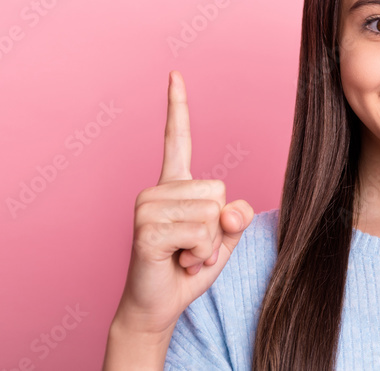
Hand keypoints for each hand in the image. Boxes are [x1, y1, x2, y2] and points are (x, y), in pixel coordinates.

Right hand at [112, 71, 254, 337]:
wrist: (158, 305)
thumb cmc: (189, 267)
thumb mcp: (223, 238)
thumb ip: (234, 217)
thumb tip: (232, 210)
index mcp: (176, 184)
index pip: (177, 138)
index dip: (177, 106)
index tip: (174, 74)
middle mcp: (157, 189)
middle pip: (218, 190)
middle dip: (217, 227)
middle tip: (191, 247)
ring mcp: (147, 207)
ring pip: (211, 214)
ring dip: (207, 245)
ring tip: (183, 254)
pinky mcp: (145, 228)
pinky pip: (200, 233)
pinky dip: (199, 254)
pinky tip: (176, 261)